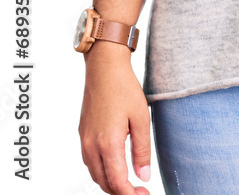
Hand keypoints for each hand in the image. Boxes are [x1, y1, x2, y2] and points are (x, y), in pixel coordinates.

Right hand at [79, 46, 151, 194]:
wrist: (104, 68)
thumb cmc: (123, 88)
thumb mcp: (142, 118)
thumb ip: (142, 150)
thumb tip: (143, 176)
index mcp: (108, 144)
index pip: (117, 183)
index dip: (130, 194)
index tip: (143, 194)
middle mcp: (92, 146)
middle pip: (104, 183)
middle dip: (121, 191)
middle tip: (139, 190)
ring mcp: (84, 140)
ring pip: (95, 174)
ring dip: (110, 182)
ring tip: (129, 181)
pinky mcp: (82, 134)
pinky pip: (90, 162)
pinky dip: (102, 170)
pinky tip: (114, 165)